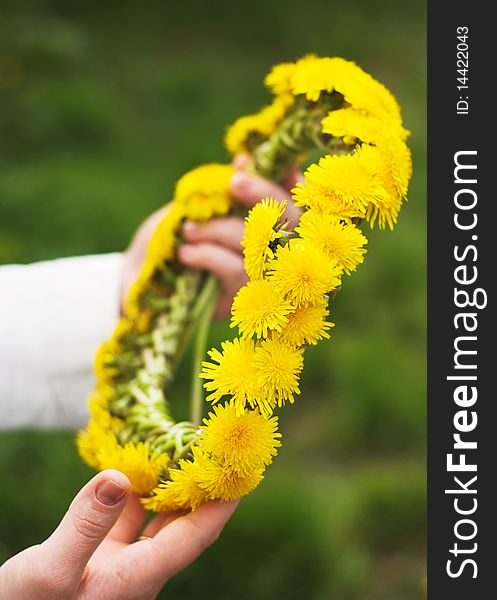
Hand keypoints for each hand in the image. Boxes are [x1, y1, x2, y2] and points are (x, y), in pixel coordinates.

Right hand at [0, 470, 237, 599]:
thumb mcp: (50, 572)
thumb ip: (86, 525)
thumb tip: (119, 477)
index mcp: (137, 577)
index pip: (196, 536)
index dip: (223, 502)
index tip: (243, 470)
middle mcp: (137, 570)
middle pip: (182, 524)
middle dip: (201, 486)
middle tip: (215, 449)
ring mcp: (118, 564)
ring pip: (154, 518)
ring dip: (168, 485)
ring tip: (181, 449)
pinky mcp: (98, 558)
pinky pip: (126, 517)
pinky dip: (131, 491)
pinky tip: (130, 469)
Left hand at [178, 154, 301, 316]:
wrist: (143, 275)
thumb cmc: (175, 233)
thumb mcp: (197, 205)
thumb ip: (224, 186)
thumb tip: (246, 159)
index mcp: (267, 221)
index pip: (293, 197)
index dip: (287, 179)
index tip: (256, 163)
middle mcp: (274, 249)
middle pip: (291, 219)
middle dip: (263, 194)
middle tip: (234, 181)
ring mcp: (262, 276)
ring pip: (257, 245)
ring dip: (219, 230)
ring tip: (188, 230)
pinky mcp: (244, 299)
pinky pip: (236, 271)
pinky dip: (209, 255)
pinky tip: (186, 253)